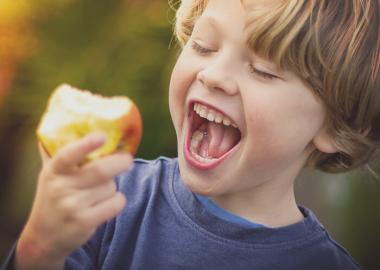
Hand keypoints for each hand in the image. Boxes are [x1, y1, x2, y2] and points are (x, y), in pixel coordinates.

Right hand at [15, 133, 131, 269]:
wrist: (43, 238)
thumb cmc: (52, 198)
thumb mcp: (49, 175)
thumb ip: (56, 153)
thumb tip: (58, 123)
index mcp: (54, 171)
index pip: (67, 155)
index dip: (85, 145)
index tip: (102, 136)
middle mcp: (61, 188)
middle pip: (101, 171)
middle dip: (120, 162)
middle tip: (127, 159)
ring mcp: (73, 206)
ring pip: (110, 187)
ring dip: (113, 186)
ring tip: (102, 190)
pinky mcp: (85, 222)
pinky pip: (116, 204)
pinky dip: (119, 200)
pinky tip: (109, 202)